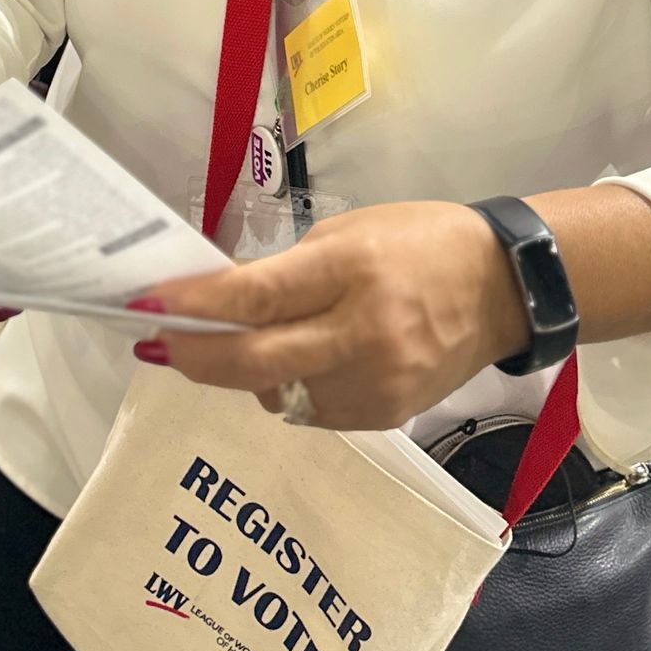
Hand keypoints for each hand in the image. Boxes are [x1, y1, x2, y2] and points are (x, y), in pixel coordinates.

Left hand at [129, 202, 526, 430]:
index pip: (258, 297)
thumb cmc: (418, 243)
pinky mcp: (385, 417)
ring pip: (277, 394)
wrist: (503, 289)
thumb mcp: (349, 233)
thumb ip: (286, 271)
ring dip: (246, 372)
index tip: (147, 304)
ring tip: (242, 342)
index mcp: (352, 272)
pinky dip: (290, 388)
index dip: (196, 306)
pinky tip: (299, 361)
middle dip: (196, 356)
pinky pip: (311, 412)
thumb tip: (219, 298)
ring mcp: (375, 385)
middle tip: (155, 343)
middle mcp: (363, 335)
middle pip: (256, 361)